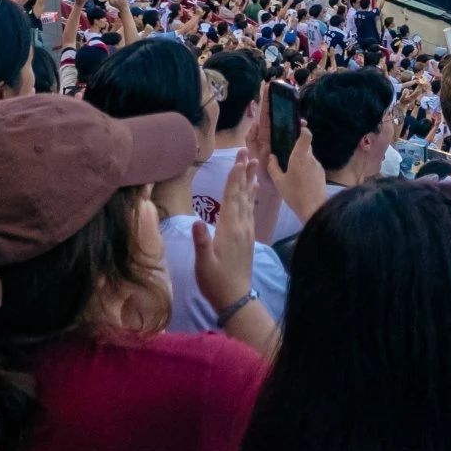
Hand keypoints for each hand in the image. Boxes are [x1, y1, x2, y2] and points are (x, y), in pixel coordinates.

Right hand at [192, 152, 258, 313]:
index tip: (239, 160)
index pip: (232, 198)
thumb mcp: (205, 264)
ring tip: (255, 164)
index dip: (234, 178)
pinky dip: (251, 197)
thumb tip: (196, 222)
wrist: (236, 298)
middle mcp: (241, 227)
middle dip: (244, 173)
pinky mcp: (247, 238)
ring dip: (250, 181)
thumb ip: (202, 243)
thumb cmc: (216, 281)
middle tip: (248, 152)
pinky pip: (250, 210)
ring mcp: (246, 232)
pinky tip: (253, 191)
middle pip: (243, 194)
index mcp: (230, 229)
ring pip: (249, 201)